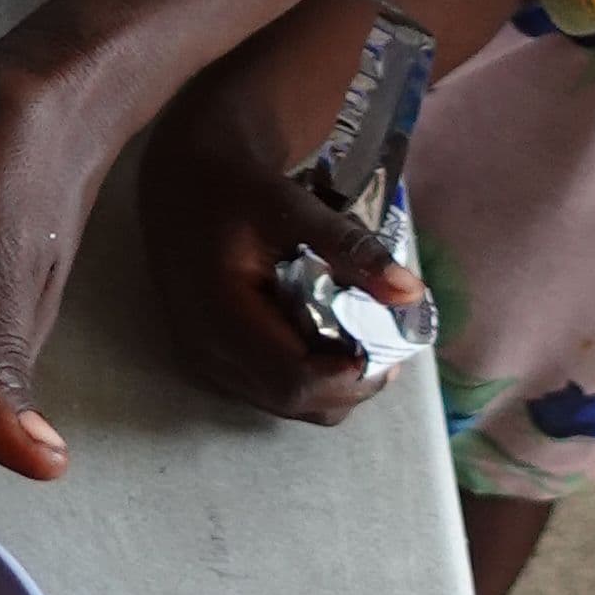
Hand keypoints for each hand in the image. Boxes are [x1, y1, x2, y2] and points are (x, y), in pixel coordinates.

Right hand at [138, 75, 423, 424]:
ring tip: (363, 341)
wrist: (182, 189)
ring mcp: (211, 364)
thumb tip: (412, 294)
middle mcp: (210, 353)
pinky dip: (312, 378)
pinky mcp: (219, 364)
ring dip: (334, 384)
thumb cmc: (234, 191)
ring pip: (288, 406)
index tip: (388, 344)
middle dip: (351, 382)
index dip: (347, 375)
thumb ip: (350, 249)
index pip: (292, 379)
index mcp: (221, 316)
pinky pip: (274, 393)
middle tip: (388, 344)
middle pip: (296, 402)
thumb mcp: (292, 206)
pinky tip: (329, 339)